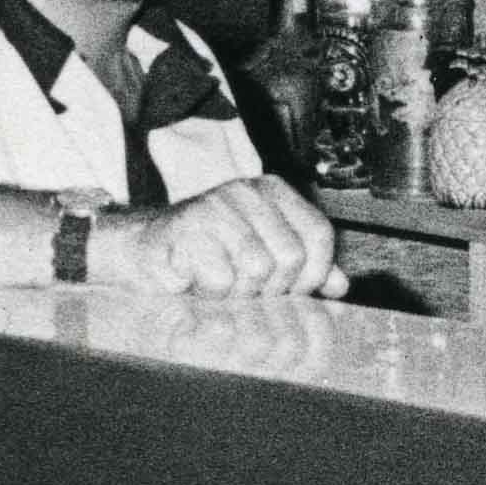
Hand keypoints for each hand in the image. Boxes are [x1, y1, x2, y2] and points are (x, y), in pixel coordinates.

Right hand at [89, 177, 345, 301]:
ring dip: (239, 293)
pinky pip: (221, 280)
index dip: (313, 273)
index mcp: (273, 190)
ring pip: (257, 271)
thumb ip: (304, 267)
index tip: (292, 289)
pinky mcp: (187, 228)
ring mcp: (216, 206)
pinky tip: (197, 282)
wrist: (144, 250)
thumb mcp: (262, 253)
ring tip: (222, 284)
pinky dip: (211, 294)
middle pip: (290, 257)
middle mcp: (247, 190)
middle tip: (247, 290)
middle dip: (273, 289)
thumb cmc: (209, 254)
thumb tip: (341, 285)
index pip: (319, 234)